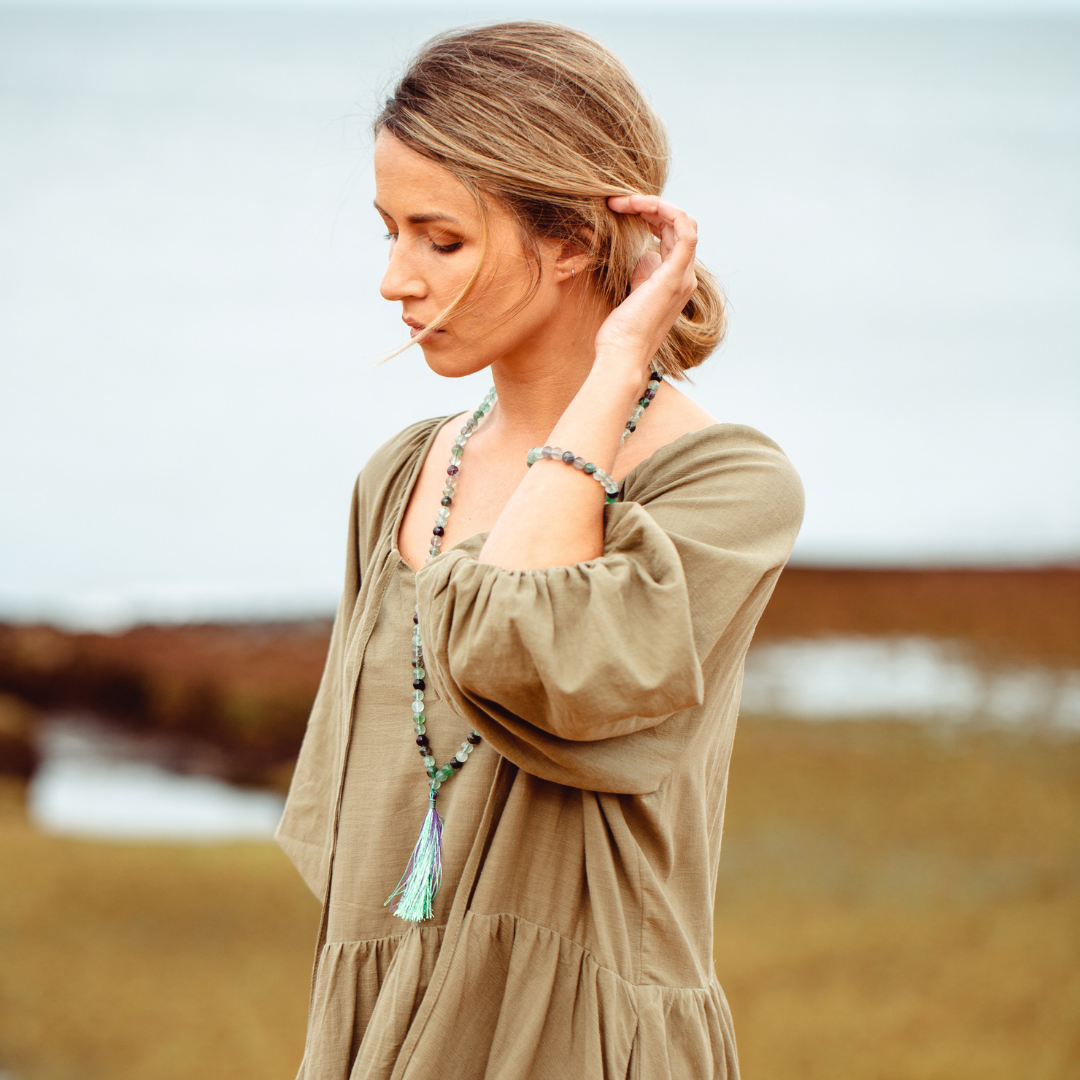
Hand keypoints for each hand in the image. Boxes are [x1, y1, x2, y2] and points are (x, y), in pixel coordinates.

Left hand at [593, 195, 697, 372]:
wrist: (621, 354)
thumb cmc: (621, 331)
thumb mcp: (632, 292)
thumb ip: (643, 273)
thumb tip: (646, 254)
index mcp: (675, 279)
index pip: (672, 234)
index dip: (650, 215)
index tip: (622, 210)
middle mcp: (684, 276)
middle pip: (676, 224)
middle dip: (648, 207)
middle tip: (618, 202)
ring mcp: (683, 276)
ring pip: (682, 222)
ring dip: (653, 204)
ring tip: (624, 202)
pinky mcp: (675, 276)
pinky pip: (685, 230)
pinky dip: (666, 210)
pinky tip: (640, 205)